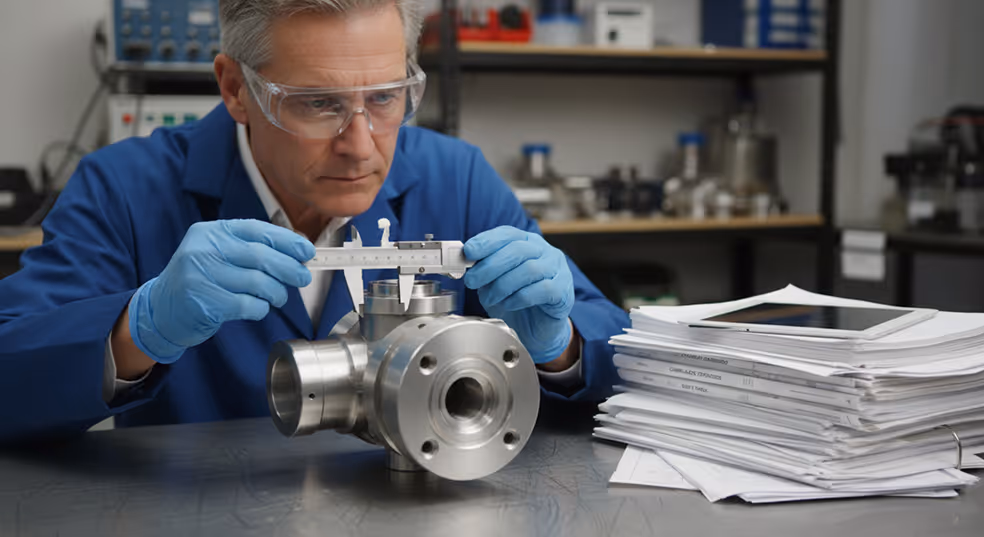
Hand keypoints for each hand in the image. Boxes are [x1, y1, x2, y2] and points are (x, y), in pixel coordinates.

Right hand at [129, 219, 314, 362]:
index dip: (286, 241)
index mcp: (211, 232)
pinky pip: (248, 304)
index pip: (256, 230)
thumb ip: (250, 250)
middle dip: (288, 268)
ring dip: (277, 292)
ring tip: (279, 296)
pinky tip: (259, 308)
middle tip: (302, 278)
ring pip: (258, 282)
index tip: (306, 251)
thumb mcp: (218, 254)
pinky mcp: (204, 302)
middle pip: (260, 256)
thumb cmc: (200, 281)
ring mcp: (201, 276)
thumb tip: (297, 252)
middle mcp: (203, 249)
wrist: (161, 310)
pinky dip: (261, 308)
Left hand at [463, 226, 574, 363]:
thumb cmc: (516, 301)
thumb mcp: (493, 282)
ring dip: (502, 285)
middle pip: (517, 250)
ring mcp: (558, 270)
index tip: (468, 252)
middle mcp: (545, 252)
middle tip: (472, 281)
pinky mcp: (563, 291)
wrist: (537, 328)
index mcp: (527, 243)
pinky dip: (520, 298)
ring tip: (489, 298)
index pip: (507, 234)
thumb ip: (482, 270)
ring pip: (529, 269)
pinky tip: (509, 304)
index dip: (486, 241)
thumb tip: (464, 263)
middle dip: (490, 266)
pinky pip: (542, 289)